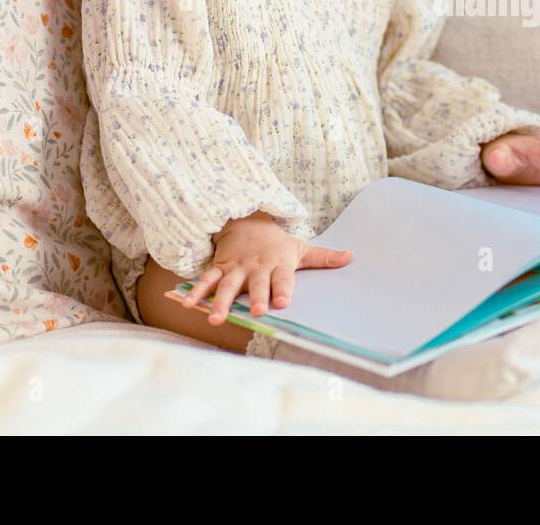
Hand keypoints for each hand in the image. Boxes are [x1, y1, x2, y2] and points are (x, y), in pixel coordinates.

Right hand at [179, 212, 352, 325]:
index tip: (283, 303)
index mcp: (278, 264)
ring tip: (215, 318)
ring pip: (229, 286)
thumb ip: (323, 258)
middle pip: (257, 284)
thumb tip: (351, 257)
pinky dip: (196, 292)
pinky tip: (187, 304)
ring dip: (222, 302)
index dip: (283, 290)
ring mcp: (236, 268)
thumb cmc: (276, 242)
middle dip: (257, 297)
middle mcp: (257, 267)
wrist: (246, 220)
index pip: (283, 279)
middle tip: (258, 311)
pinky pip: (207, 281)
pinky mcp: (219, 268)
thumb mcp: (300, 248)